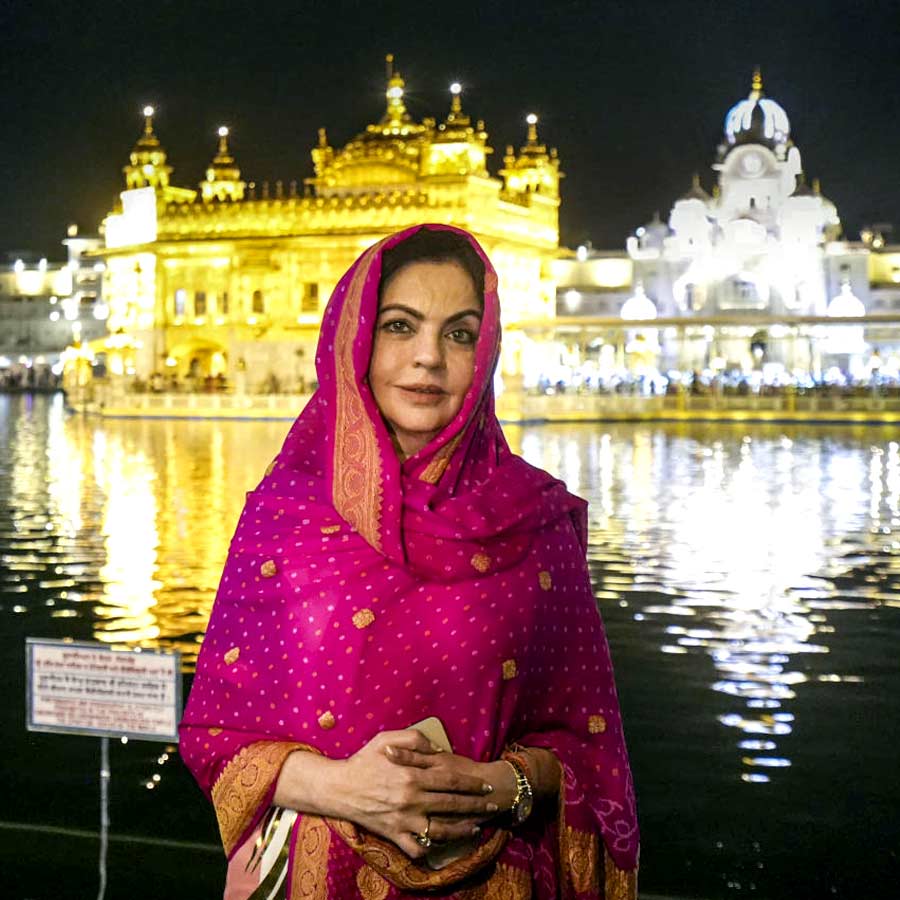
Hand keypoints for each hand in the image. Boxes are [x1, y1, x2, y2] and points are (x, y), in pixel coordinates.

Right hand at [334, 729, 500, 858]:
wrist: (338, 787)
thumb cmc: (363, 759)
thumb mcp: (387, 738)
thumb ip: (415, 740)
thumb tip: (439, 750)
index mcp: (412, 774)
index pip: (450, 781)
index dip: (471, 784)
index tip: (485, 786)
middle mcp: (411, 799)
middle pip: (451, 805)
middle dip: (475, 806)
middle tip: (491, 806)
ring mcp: (403, 820)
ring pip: (440, 830)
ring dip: (461, 830)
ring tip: (475, 827)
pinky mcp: (393, 834)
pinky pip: (416, 848)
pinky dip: (430, 848)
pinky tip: (442, 844)